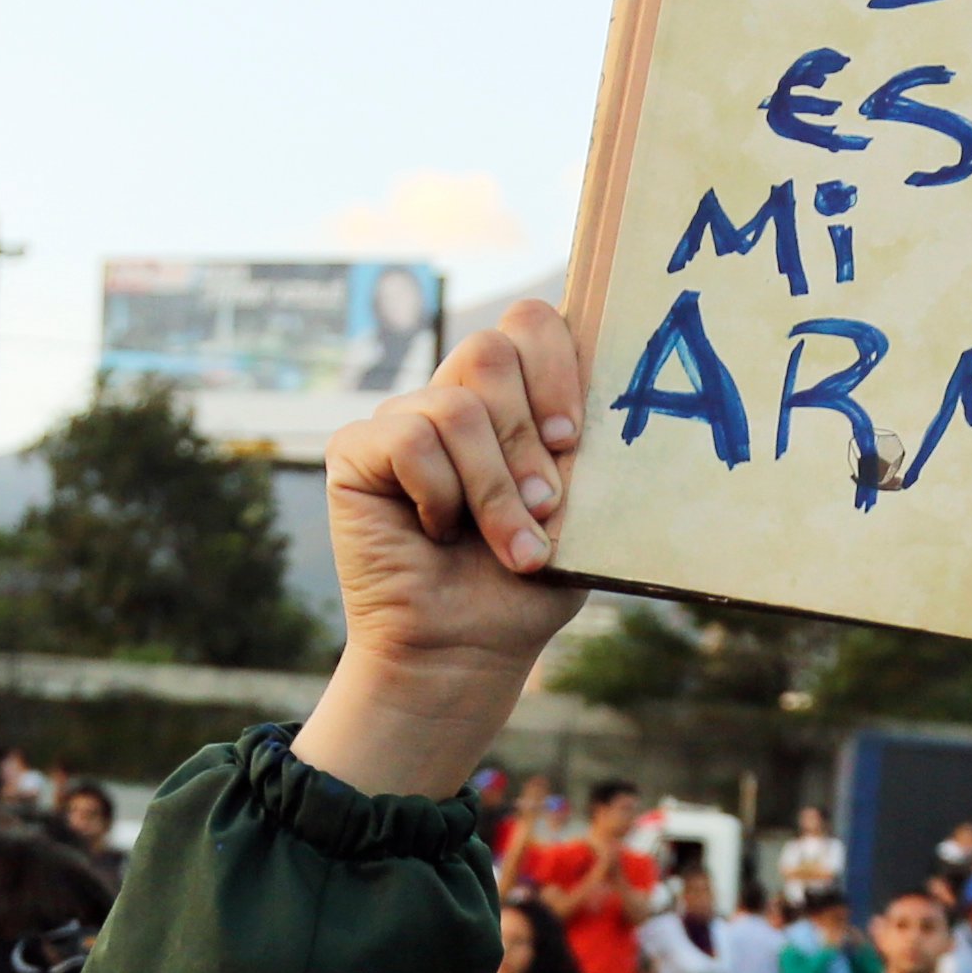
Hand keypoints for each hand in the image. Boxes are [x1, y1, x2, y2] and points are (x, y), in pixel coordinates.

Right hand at [318, 310, 587, 747]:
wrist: (467, 649)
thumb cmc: (525, 584)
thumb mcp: (577, 509)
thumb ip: (581, 446)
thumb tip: (615, 385)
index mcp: (512, 398)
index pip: (530, 322)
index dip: (556, 367)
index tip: (572, 441)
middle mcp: (454, 397)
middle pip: (490, 351)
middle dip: (526, 437)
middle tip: (545, 505)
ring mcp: (402, 419)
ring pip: (456, 407)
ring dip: (493, 488)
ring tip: (511, 546)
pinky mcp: (356, 451)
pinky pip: (408, 440)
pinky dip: (438, 494)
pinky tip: (437, 532)